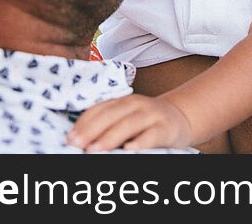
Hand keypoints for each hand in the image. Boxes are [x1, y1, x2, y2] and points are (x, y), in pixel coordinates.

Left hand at [67, 93, 191, 151]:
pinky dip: (141, 142)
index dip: (84, 122)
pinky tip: (129, 150)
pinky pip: (153, 135)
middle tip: (76, 145)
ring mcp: (153, 115)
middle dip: (92, 129)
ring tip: (94, 150)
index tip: (70, 138)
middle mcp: (137, 104)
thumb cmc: (147, 122)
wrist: (182, 118)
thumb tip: (81, 140)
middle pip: (112, 114)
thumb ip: (109, 123)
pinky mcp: (167, 128)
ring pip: (130, 124)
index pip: (100, 109)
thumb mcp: (128, 117)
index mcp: (123, 101)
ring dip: (110, 136)